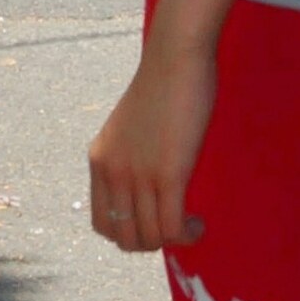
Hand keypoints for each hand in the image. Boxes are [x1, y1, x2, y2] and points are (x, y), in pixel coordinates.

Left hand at [87, 43, 216, 251]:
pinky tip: (199, 224)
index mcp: (99, 161)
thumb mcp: (131, 125)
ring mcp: (138, 175)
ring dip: (173, 242)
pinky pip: (172, 227)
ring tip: (193, 226)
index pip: (101, 222)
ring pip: (149, 238)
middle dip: (151, 244)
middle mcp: (112, 173)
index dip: (128, 234)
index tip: (154, 223)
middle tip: (176, 227)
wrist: (176, 57)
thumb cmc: (163, 83)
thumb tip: (150, 177)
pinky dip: (187, 235)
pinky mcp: (168, 174)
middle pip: (123, 238)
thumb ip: (131, 153)